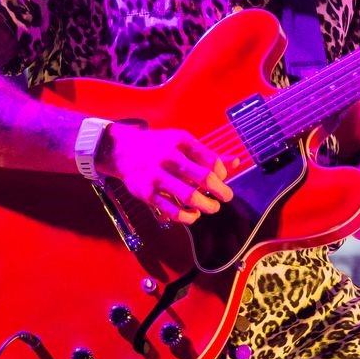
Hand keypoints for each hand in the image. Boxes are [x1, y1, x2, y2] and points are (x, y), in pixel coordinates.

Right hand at [99, 123, 234, 225]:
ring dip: (206, 206)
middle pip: (203, 177)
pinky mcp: (147, 194)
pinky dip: (187, 217)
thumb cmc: (159, 146)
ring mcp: (157, 176)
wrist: (123, 150)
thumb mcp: (182, 143)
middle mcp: (169, 157)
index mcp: (181, 141)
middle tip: (226, 197)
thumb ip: (208, 155)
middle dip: (220, 191)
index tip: (222, 178)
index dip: (222, 173)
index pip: (211, 160)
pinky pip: (172, 210)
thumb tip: (236, 162)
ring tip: (212, 207)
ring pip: (189, 196)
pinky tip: (193, 215)